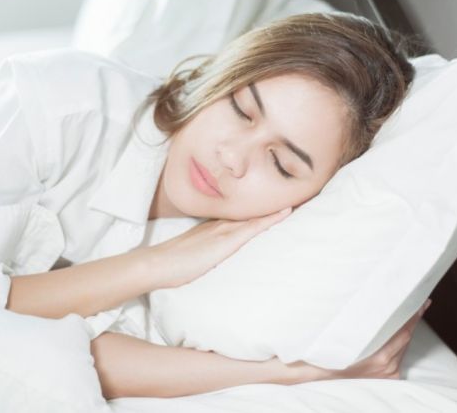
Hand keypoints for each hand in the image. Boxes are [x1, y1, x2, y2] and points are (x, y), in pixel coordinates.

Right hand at [143, 207, 291, 288]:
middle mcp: (221, 224)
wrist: (156, 265)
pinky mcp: (225, 241)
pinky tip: (286, 212)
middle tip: (299, 192)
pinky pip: (253, 227)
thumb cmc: (170, 265)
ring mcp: (223, 231)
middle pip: (253, 211)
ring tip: (301, 197)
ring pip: (256, 215)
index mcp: (214, 227)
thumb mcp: (193, 255)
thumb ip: (205, 252)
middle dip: (274, 203)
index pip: (243, 216)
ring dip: (277, 207)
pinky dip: (270, 218)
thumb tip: (211, 258)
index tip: (283, 201)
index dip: (262, 209)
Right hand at [287, 299, 431, 382]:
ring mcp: (388, 373)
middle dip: (412, 318)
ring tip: (410, 311)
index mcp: (380, 356)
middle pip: (406, 337)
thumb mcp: (340, 332)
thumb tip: (369, 301)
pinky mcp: (386, 377)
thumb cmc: (322, 354)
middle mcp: (387, 366)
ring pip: (402, 346)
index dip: (413, 313)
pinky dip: (399, 342)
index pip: (404, 330)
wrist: (310, 376)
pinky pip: (398, 355)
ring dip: (405, 329)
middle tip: (419, 300)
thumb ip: (358, 321)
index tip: (421, 298)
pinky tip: (398, 330)